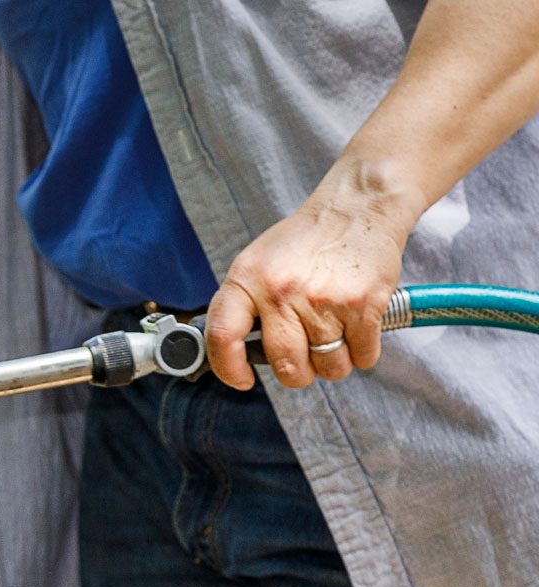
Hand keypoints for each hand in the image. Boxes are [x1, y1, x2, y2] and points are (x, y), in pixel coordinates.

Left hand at [205, 158, 418, 390]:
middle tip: (304, 359)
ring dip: (333, 363)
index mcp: (247, 280)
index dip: (229, 369)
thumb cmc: (305, 240)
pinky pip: (362, 356)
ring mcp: (323, 300)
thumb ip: (242, 305)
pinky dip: (362, 353)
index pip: (222, 338)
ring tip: (334, 336)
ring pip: (328, 367)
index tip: (242, 380)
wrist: (358, 206)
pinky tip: (357, 331)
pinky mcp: (363, 304)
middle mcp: (281, 292)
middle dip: (297, 373)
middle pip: (286, 366)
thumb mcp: (257, 262)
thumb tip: (232, 354)